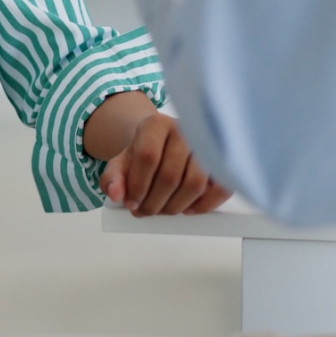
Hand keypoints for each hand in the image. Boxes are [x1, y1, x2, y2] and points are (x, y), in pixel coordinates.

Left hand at [98, 111, 231, 216]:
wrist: (164, 141)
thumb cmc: (144, 152)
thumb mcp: (122, 161)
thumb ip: (113, 178)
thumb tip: (115, 195)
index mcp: (156, 124)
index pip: (148, 157)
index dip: (138, 186)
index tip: (131, 204)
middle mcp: (184, 129)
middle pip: (170, 175)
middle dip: (155, 202)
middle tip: (145, 212)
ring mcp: (206, 143)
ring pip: (195, 184)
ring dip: (176, 206)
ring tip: (163, 211)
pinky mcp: (222, 159)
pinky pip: (221, 187)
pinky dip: (205, 205)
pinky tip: (189, 210)